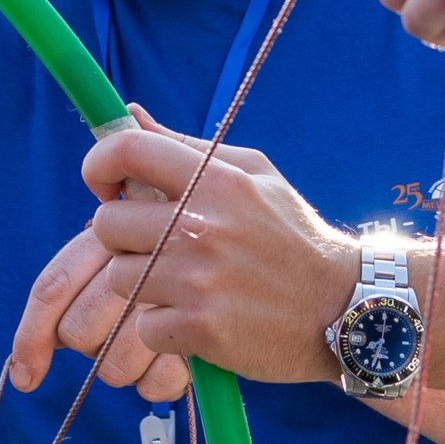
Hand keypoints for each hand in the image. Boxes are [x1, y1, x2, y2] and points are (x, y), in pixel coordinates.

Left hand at [11, 109, 356, 396]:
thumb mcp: (255, 177)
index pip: (127, 150)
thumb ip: (188, 146)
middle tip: (154, 249)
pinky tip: (198, 321)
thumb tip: (130, 113)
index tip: (106, 188)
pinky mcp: (201, 328)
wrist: (346, 309)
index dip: (98, 166)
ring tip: (185, 287)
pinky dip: (165, 330)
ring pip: (120, 279)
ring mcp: (199, 280)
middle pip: (106, 225)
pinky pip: (145, 327)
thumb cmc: (293, 238)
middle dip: (122, 239)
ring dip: (143, 287)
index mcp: (217, 180)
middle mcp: (203, 226)